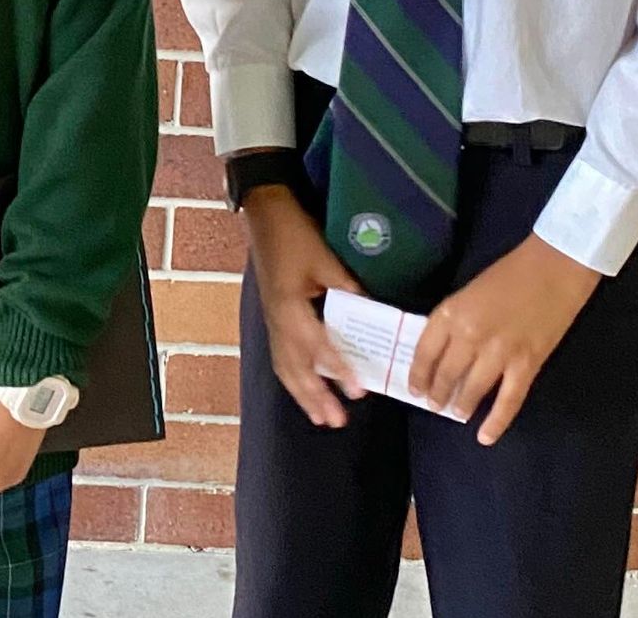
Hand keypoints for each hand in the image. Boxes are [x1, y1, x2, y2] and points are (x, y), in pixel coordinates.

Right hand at [243, 182, 366, 427]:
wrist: (265, 214)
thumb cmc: (295, 235)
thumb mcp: (326, 260)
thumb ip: (347, 290)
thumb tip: (371, 315)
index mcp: (289, 308)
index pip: (318, 347)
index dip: (338, 370)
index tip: (357, 392)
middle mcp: (277, 321)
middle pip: (295, 369)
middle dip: (315, 397)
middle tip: (337, 421)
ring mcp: (272, 320)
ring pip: (285, 367)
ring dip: (303, 394)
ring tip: (321, 418)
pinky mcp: (273, 317)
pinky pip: (282, 356)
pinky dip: (294, 377)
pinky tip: (305, 388)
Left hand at [408, 234, 599, 444]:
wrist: (555, 267)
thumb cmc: (510, 272)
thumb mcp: (469, 291)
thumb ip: (454, 320)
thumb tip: (444, 351)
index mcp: (451, 313)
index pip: (425, 353)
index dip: (418, 374)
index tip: (415, 389)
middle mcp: (470, 335)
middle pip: (446, 374)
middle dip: (438, 394)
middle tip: (434, 405)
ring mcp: (499, 353)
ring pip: (473, 390)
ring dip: (461, 406)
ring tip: (456, 413)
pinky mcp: (527, 364)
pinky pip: (508, 400)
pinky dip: (496, 422)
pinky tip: (486, 437)